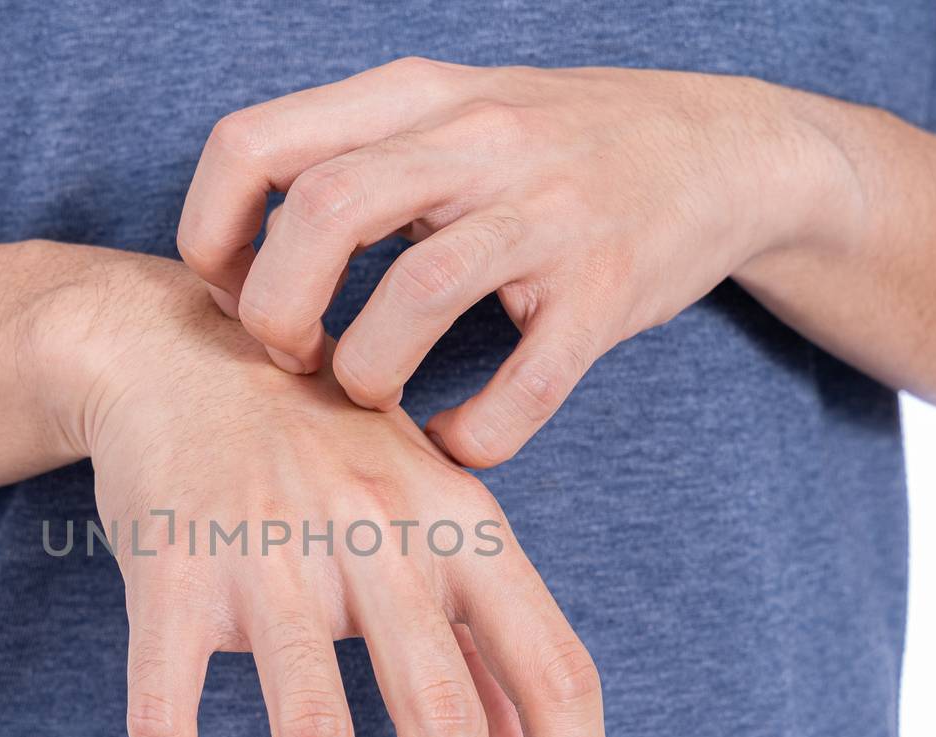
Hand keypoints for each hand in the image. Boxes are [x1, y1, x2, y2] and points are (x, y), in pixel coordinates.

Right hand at [42, 249, 617, 736]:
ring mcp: (268, 552)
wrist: (181, 349)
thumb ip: (486, 633)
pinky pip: (167, 701)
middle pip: (435, 708)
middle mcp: (375, 537)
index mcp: (459, 525)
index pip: (549, 664)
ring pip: (307, 720)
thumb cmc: (325, 446)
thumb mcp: (432, 513)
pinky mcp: (172, 570)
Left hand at [176, 59, 848, 464]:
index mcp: (415, 97)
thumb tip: (235, 259)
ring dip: (366, 371)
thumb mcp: (447, 113)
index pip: (255, 143)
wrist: (723, 150)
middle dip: (275, 309)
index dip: (212, 232)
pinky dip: (474, 432)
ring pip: (418, 290)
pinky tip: (454, 440)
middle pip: (322, 213)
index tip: (227, 290)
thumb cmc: (553, 147)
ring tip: (368, 393)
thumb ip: (348, 160)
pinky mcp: (609, 289)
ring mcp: (550, 213)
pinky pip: (526, 383)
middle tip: (291, 355)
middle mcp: (478, 141)